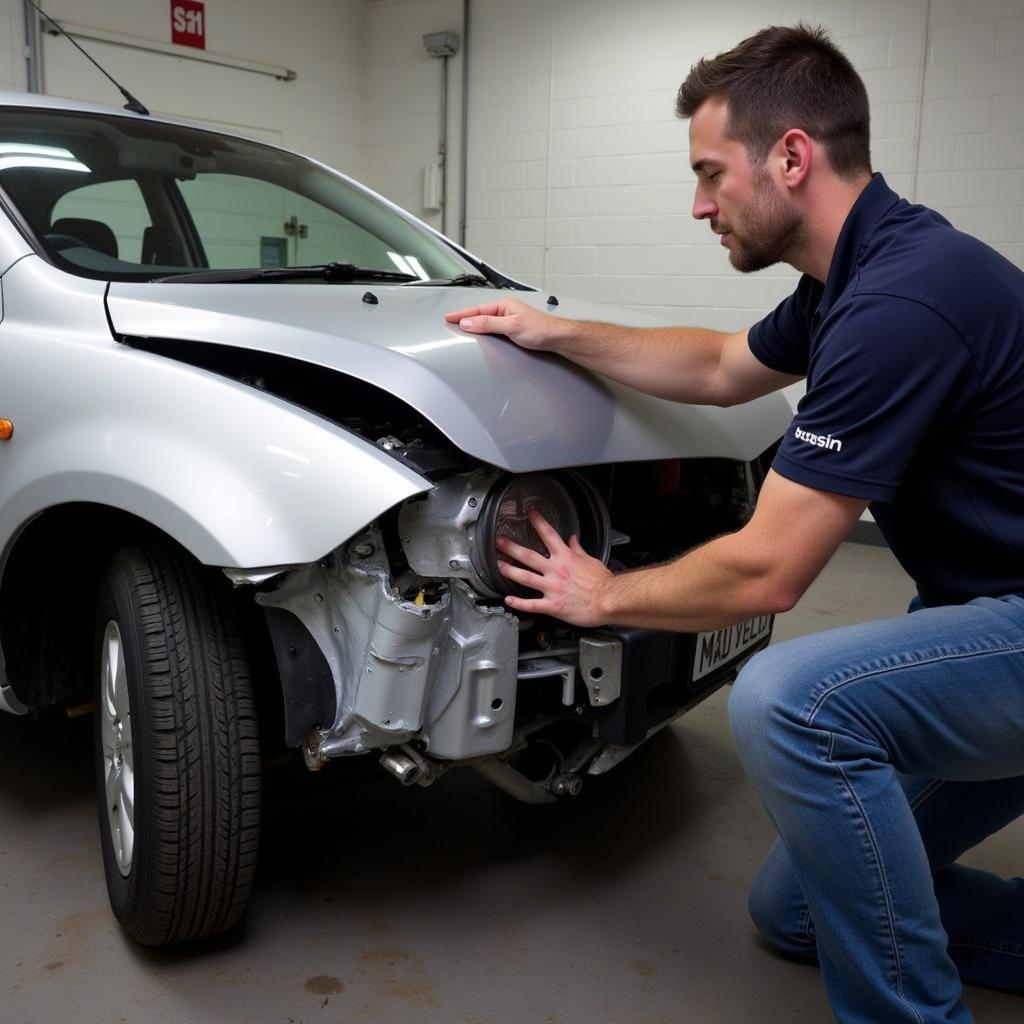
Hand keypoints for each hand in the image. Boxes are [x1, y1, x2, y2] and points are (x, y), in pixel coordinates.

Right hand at [445, 297, 562, 351]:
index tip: (449, 317)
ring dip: (474, 323)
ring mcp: (510, 319)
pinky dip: (484, 329)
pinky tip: (481, 333)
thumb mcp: (510, 326)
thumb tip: (469, 323)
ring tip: (462, 326)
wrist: (556, 338)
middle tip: (451, 321)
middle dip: (465, 318)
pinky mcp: (513, 329)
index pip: (477, 309)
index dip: (462, 314)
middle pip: (480, 314)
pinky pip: (493, 327)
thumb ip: (488, 324)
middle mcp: (507, 310)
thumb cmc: (540, 329)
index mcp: (505, 304)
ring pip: (486, 321)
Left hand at [495, 509, 613, 625]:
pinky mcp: (553, 605)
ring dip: (509, 571)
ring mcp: (553, 587)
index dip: (538, 522)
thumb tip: (573, 539)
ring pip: (525, 578)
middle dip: (511, 547)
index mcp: (566, 557)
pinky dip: (518, 603)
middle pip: (529, 556)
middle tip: (499, 541)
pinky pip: (531, 604)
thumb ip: (578, 549)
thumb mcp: (591, 560)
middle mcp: (556, 570)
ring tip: (498, 565)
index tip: (529, 514)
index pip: (549, 534)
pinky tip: (508, 600)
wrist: (609, 600)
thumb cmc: (603, 582)